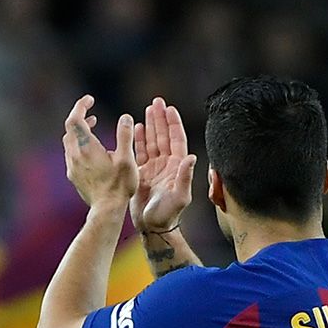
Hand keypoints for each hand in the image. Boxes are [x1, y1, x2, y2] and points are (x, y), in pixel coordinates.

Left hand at [62, 95, 137, 210]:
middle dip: (80, 119)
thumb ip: (125, 136)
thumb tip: (125, 117)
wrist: (106, 209)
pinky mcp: (73, 176)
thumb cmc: (119, 185)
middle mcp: (75, 155)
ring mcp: (72, 166)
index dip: (81, 106)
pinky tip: (92, 153)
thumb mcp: (127, 159)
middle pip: (69, 129)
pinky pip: (71, 154)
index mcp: (87, 147)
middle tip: (93, 116)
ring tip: (93, 132)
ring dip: (79, 133)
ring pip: (69, 142)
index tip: (89, 99)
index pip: (75, 119)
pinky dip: (79, 146)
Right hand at [130, 96, 196, 232]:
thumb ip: (185, 177)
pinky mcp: (143, 172)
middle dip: (161, 119)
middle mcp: (167, 165)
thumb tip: (192, 157)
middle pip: (164, 136)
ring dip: (150, 125)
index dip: (173, 124)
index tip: (170, 108)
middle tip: (157, 101)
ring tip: (147, 109)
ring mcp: (155, 167)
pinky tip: (136, 127)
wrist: (153, 227)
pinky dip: (139, 139)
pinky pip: (141, 152)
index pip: (176, 140)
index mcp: (177, 167)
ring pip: (152, 141)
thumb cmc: (168, 214)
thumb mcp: (179, 197)